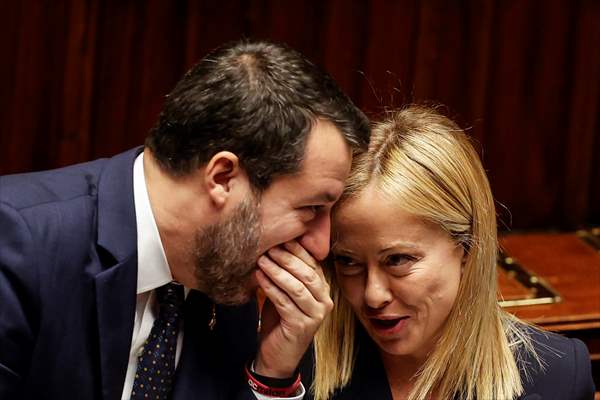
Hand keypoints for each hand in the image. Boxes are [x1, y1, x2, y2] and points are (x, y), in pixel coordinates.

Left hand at [254, 240, 332, 377]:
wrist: (278, 355)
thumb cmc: (281, 320)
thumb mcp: (287, 293)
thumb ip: (288, 274)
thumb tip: (276, 245)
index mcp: (323, 290)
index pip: (313, 264)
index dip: (297, 250)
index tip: (281, 238)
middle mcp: (324, 302)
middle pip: (307, 274)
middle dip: (287, 259)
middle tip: (269, 248)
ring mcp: (315, 315)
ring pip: (296, 287)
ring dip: (277, 272)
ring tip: (261, 261)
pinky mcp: (301, 326)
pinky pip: (284, 302)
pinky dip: (270, 288)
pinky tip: (259, 278)